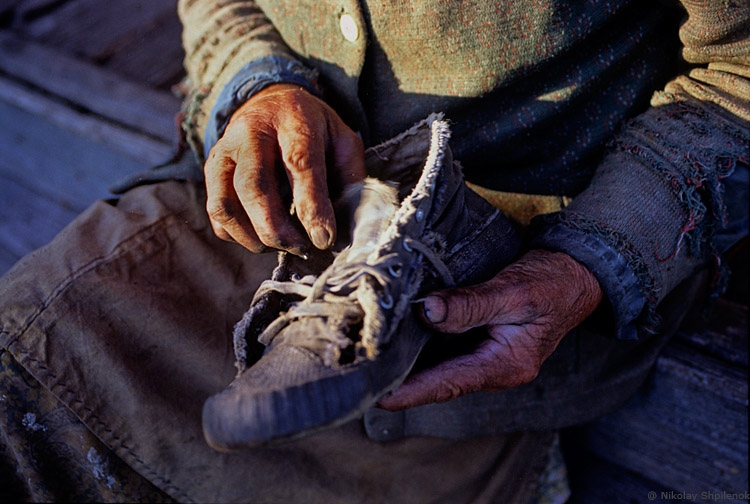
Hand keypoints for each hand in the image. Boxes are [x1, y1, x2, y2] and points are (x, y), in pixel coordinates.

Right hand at [204, 84, 365, 254]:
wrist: (271, 102)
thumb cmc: (313, 129)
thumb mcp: (342, 141)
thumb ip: (350, 179)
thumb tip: (346, 229)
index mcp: (293, 120)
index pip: (299, 163)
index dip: (311, 205)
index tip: (323, 238)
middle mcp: (250, 132)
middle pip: (253, 186)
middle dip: (276, 229)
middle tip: (301, 249)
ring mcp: (224, 152)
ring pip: (225, 204)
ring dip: (253, 237)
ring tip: (282, 244)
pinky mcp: (211, 170)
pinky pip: (216, 213)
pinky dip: (237, 235)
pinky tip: (263, 235)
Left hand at [377, 249, 602, 410]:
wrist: (575, 275)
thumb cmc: (551, 283)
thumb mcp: (512, 291)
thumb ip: (471, 304)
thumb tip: (428, 312)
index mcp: (506, 365)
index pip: (450, 384)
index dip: (412, 392)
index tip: (379, 398)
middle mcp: (495, 370)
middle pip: (441, 382)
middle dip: (403, 383)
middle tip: (363, 378)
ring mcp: (489, 359)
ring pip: (442, 369)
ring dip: (410, 368)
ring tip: (371, 362)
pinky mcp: (483, 344)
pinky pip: (448, 353)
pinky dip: (423, 350)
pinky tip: (399, 342)